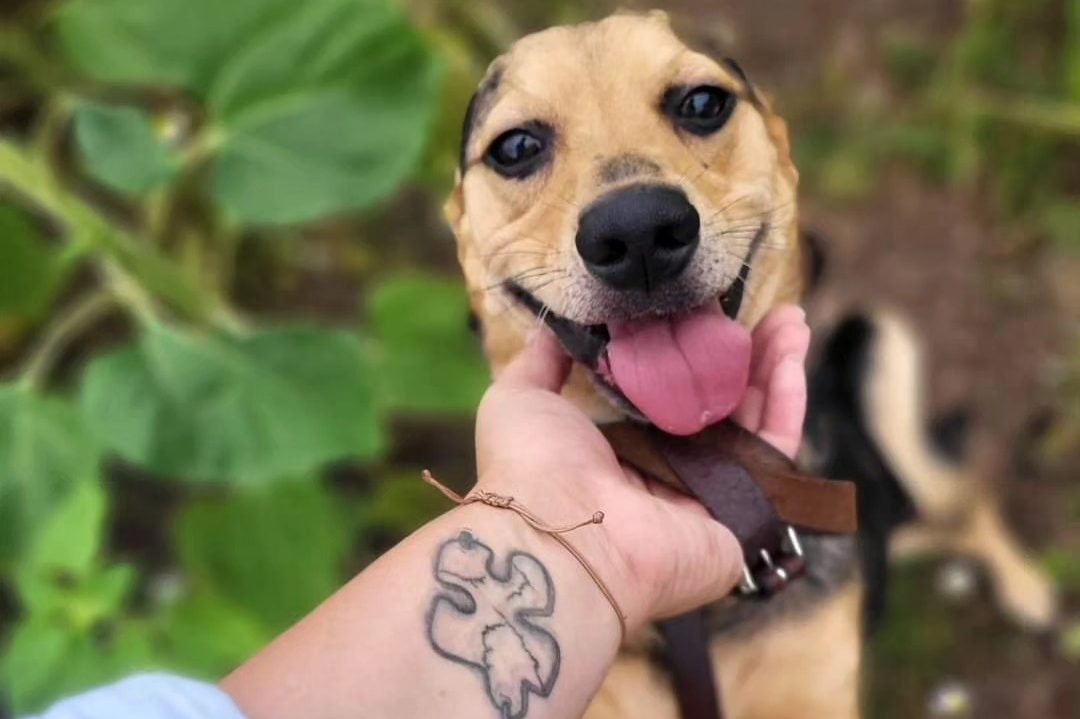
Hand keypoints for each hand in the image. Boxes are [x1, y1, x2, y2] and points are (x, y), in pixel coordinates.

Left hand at [473, 305, 810, 630]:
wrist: (560, 534)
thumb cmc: (533, 465)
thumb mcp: (521, 398)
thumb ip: (540, 361)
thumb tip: (549, 325)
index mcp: (618, 447)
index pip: (669, 394)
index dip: (693, 353)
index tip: (707, 312)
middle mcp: (666, 471)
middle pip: (720, 405)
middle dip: (744, 356)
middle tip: (766, 311)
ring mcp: (708, 492)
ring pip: (754, 424)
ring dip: (776, 369)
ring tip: (792, 321)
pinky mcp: (742, 512)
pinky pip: (775, 455)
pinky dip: (789, 405)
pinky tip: (792, 361)